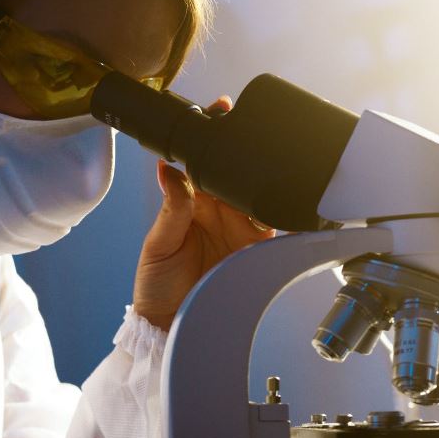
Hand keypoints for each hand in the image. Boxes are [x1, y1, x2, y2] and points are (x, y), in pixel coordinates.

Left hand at [132, 96, 275, 330]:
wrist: (170, 326)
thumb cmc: (156, 286)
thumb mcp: (158, 245)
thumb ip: (171, 208)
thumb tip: (168, 168)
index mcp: (191, 203)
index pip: (204, 162)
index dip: (213, 138)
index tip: (221, 111)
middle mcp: (218, 211)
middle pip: (236, 172)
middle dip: (244, 150)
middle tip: (250, 127)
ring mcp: (239, 228)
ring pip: (257, 193)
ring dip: (262, 177)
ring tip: (266, 161)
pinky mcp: (256, 248)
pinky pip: (273, 224)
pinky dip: (280, 211)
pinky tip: (281, 198)